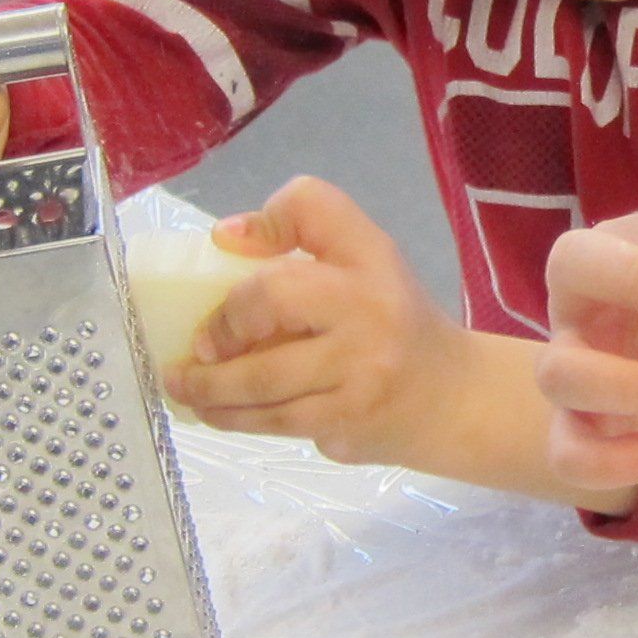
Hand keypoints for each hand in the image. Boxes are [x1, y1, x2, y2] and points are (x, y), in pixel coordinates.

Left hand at [164, 177, 460, 463]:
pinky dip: (236, 419)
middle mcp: (371, 310)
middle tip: (195, 348)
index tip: (226, 245)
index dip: (265, 223)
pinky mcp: (349, 426)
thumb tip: (223, 237)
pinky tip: (217, 413)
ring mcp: (361, 375)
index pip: (315, 211)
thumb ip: (302, 234)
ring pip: (262, 379)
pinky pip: (276, 422)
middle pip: (273, 298)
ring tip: (182, 385)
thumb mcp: (365, 263)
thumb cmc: (393, 321)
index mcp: (372, 259)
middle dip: (222, 326)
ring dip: (209, 387)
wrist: (455, 399)